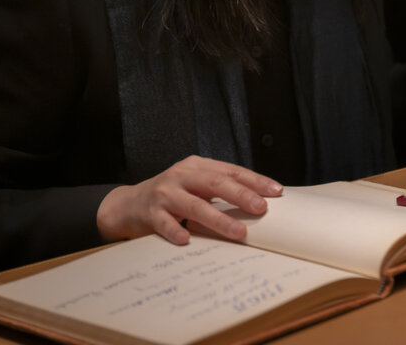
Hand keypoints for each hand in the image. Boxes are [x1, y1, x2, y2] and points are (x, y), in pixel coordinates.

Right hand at [96, 155, 282, 245]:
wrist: (128, 204)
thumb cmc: (171, 196)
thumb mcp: (195, 185)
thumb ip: (219, 189)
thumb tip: (259, 201)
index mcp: (197, 166)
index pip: (231, 171)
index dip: (254, 180)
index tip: (276, 191)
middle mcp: (182, 175)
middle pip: (215, 183)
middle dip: (241, 196)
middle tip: (261, 208)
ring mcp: (165, 193)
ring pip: (195, 205)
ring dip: (218, 219)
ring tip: (239, 231)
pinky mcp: (150, 212)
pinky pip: (165, 223)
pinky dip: (176, 231)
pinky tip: (187, 240)